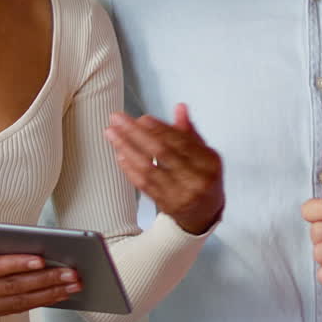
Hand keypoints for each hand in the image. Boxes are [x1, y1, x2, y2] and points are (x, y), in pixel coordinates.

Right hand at [0, 236, 80, 321]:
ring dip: (47, 293)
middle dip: (45, 280)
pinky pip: (12, 309)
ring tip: (71, 285)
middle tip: (70, 272)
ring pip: (17, 301)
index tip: (41, 258)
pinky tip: (53, 295)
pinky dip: (35, 302)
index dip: (17, 264)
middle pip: (12, 286)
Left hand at [104, 103, 223, 234]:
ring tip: (112, 133)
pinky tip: (120, 154)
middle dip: (136, 133)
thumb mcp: (204, 154)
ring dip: (127, 148)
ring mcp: (179, 194)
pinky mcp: (165, 204)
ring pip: (148, 168)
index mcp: (208, 162)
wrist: (204, 213)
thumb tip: (180, 108)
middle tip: (118, 119)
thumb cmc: (204, 179)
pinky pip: (143, 184)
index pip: (180, 141)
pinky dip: (129, 168)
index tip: (141, 118)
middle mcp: (195, 178)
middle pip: (161, 152)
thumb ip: (189, 132)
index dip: (159, 128)